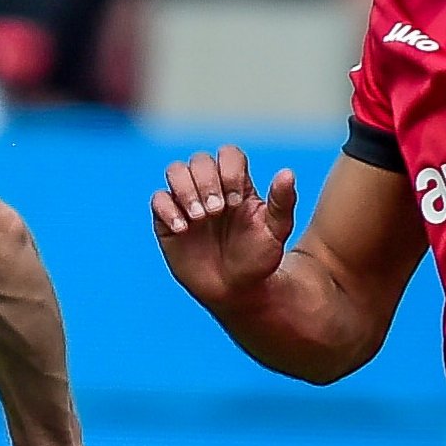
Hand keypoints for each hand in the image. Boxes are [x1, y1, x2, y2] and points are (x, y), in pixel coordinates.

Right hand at [150, 145, 297, 312]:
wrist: (235, 291)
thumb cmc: (258, 259)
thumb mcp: (276, 232)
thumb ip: (282, 202)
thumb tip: (287, 173)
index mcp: (237, 184)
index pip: (228, 155)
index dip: (229, 171)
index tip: (235, 201)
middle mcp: (210, 187)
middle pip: (199, 160)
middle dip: (206, 183)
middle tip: (216, 212)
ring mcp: (187, 203)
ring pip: (175, 171)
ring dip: (185, 190)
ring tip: (199, 218)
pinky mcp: (167, 221)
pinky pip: (158, 200)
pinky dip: (168, 210)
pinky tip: (183, 230)